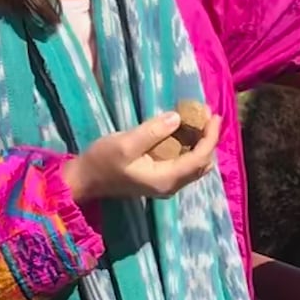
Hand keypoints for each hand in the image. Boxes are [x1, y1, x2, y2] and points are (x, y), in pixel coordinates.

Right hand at [61, 109, 222, 203]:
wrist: (85, 179)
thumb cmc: (102, 161)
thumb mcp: (125, 143)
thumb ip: (153, 131)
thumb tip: (178, 118)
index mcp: (166, 178)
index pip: (200, 159)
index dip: (210, 137)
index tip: (214, 115)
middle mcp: (171, 185)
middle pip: (202, 164)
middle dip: (208, 139)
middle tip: (206, 114)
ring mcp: (165, 184)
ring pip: (194, 165)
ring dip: (200, 143)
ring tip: (199, 119)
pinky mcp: (159, 178)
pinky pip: (183, 164)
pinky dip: (189, 148)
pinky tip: (184, 131)